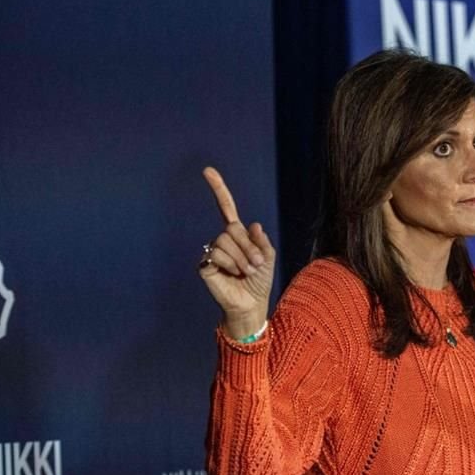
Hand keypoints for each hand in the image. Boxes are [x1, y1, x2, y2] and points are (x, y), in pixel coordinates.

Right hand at [198, 167, 275, 339]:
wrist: (252, 304)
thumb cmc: (260, 281)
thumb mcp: (269, 258)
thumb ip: (262, 241)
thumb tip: (253, 225)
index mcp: (238, 235)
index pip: (226, 208)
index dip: (218, 189)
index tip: (208, 171)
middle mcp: (223, 240)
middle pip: (231, 228)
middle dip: (248, 247)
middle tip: (256, 265)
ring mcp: (212, 251)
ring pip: (224, 241)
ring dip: (241, 258)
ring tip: (247, 271)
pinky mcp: (205, 264)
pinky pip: (216, 254)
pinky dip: (230, 264)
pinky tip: (233, 274)